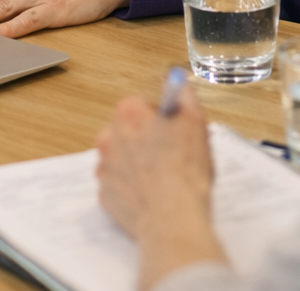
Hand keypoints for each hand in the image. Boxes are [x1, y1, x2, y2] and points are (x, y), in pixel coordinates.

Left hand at [97, 88, 225, 288]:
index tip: (173, 130)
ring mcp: (104, 168)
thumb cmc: (185, 170)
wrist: (172, 218)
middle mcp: (109, 137)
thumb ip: (183, 94)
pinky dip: (132, 186)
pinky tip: (152, 192)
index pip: (142, 104)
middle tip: (171, 154)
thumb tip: (176, 81)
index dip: (161, 117)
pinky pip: (119, 184)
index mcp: (129, 113)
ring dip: (138, 162)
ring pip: (122, 157)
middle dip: (146, 138)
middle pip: (128, 129)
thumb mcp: (195, 121)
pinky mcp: (104, 195)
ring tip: (162, 177)